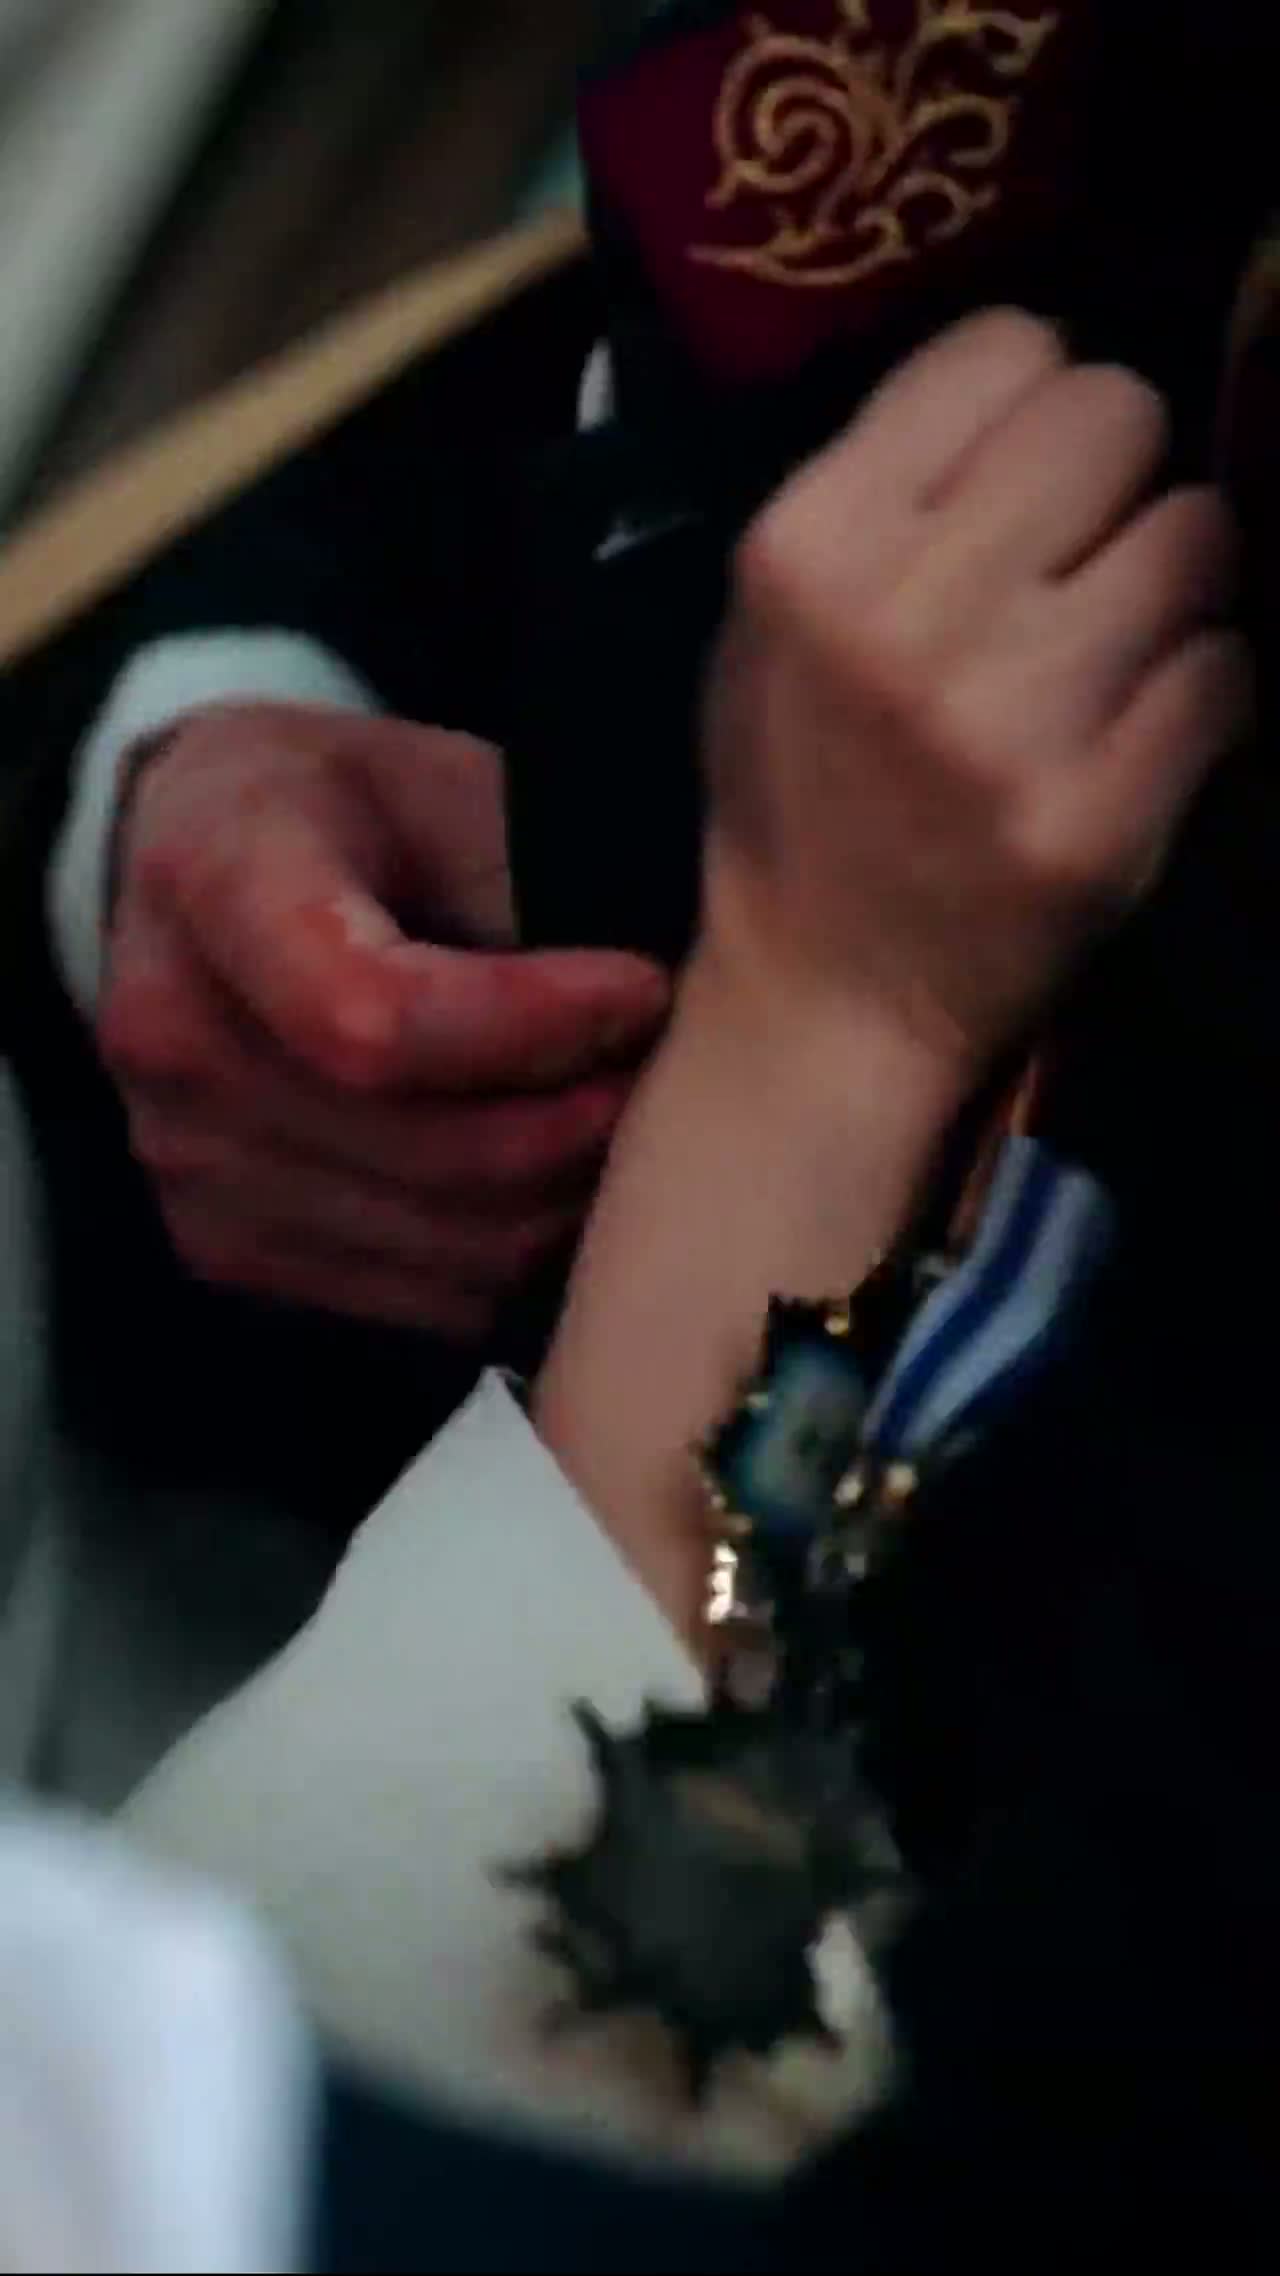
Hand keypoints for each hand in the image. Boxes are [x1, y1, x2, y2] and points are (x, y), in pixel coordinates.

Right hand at [101, 704, 667, 1334]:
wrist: (198, 866)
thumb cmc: (346, 813)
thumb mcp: (438, 780)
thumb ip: (529, 876)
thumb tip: (663, 1001)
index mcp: (212, 883)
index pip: (377, 1020)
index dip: (537, 1027)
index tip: (640, 987)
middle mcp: (172, 1038)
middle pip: (431, 1153)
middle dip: (585, 1122)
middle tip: (665, 1069)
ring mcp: (186, 1162)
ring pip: (447, 1246)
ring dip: (568, 1199)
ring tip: (626, 1122)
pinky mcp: (225, 1247)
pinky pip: (422, 1299)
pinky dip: (517, 1255)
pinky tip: (558, 1182)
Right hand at [704, 309, 1249, 1079]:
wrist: (827, 995)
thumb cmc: (798, 791)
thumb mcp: (767, 622)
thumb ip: (878, 490)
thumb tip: (1038, 377)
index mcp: (811, 547)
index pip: (1011, 347)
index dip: (1034, 401)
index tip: (1021, 471)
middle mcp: (908, 618)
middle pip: (1119, 411)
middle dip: (1117, 473)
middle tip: (1085, 550)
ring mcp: (1010, 724)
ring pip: (1200, 532)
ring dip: (1175, 580)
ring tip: (1115, 644)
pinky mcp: (1099, 818)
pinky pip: (1228, 670)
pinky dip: (1200, 692)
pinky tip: (1138, 731)